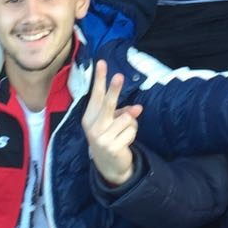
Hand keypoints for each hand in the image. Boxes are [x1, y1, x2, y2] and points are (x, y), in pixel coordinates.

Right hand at [82, 60, 143, 186]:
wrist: (109, 165)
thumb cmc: (111, 136)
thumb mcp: (112, 122)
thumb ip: (123, 112)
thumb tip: (138, 108)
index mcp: (89, 118)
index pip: (95, 95)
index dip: (99, 79)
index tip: (101, 62)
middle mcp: (92, 127)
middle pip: (107, 104)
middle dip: (114, 89)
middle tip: (119, 75)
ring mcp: (101, 138)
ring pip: (127, 119)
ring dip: (130, 124)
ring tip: (123, 133)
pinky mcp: (112, 147)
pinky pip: (131, 131)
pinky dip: (132, 135)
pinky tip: (124, 142)